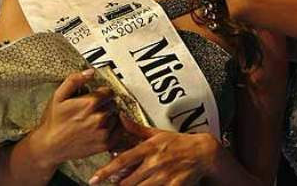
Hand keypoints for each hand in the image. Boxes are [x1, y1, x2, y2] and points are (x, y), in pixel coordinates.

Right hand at [25, 68, 120, 164]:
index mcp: (89, 103)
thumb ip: (74, 80)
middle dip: (104, 104)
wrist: (49, 147)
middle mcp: (99, 118)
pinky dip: (113, 128)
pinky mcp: (105, 145)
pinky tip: (100, 128)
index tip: (95, 97)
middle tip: (91, 110)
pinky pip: (119, 131)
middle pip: (113, 103)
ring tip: (94, 120)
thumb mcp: (58, 96)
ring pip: (116, 116)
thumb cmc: (53, 122)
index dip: (101, 93)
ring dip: (109, 116)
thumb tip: (90, 72)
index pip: (108, 91)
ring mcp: (103, 132)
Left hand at [89, 114, 219, 185]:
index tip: (94, 178)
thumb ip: (137, 129)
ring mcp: (164, 176)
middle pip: (128, 180)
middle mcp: (154, 163)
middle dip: (117, 184)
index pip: (123, 160)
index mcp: (149, 148)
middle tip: (110, 183)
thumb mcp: (157, 133)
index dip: (106, 170)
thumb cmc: (178, 142)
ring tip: (124, 185)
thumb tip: (120, 117)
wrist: (202, 153)